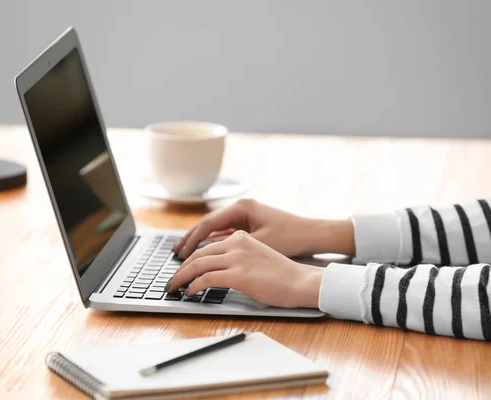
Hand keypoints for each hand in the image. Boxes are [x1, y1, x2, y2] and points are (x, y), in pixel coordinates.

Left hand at [165, 231, 323, 308]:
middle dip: (180, 268)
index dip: (190, 259)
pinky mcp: (238, 275)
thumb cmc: (283, 275)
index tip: (181, 269)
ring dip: (181, 278)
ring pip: (197, 265)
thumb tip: (217, 271)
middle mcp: (237, 243)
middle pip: (198, 254)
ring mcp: (237, 258)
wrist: (300, 282)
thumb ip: (238, 258)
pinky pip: (206, 278)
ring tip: (173, 288)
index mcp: (241, 237)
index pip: (207, 246)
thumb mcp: (257, 257)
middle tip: (171, 280)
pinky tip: (189, 292)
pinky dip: (193, 286)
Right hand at [173, 199, 354, 258]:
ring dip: (201, 241)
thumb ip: (231, 247)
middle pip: (208, 224)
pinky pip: (225, 232)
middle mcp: (242, 207)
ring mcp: (246, 214)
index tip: (180, 254)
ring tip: (185, 254)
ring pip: (215, 228)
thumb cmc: (290, 237)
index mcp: (242, 208)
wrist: (314, 234)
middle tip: (176, 255)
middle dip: (191, 240)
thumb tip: (206, 253)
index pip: (207, 223)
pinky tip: (204, 252)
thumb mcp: (258, 244)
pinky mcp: (250, 223)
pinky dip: (214, 241)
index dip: (191, 240)